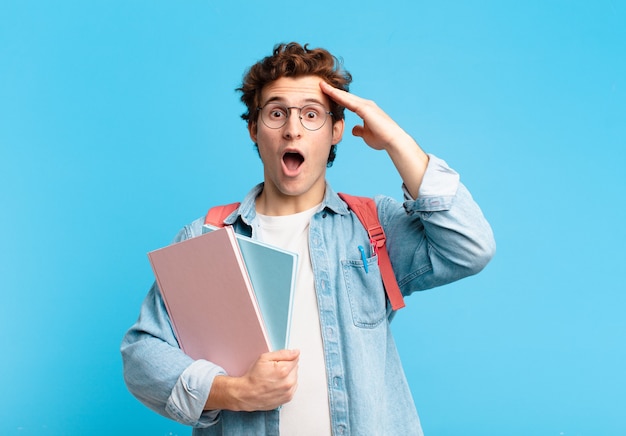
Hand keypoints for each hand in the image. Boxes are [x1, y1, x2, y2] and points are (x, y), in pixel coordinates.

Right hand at [206, 349, 299, 411]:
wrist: (247, 394)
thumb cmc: (253, 378)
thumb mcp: (264, 358)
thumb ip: (283, 354)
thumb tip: (295, 352)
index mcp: (283, 370)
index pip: (295, 358)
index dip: (286, 358)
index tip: (279, 361)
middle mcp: (288, 382)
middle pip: (296, 368)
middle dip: (287, 366)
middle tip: (274, 370)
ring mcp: (288, 391)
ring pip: (295, 377)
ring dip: (288, 376)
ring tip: (275, 378)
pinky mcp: (288, 398)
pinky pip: (293, 387)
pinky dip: (287, 385)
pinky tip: (277, 384)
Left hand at [320, 81, 428, 196]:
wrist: (393, 141)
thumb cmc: (382, 139)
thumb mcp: (366, 135)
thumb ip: (360, 130)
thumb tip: (354, 130)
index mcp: (365, 110)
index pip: (347, 102)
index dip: (336, 97)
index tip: (325, 94)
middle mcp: (366, 104)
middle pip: (345, 96)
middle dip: (333, 91)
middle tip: (320, 85)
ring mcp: (366, 105)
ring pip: (346, 96)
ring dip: (333, 91)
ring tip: (321, 85)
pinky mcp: (365, 109)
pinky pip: (349, 101)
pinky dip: (338, 96)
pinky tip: (329, 92)